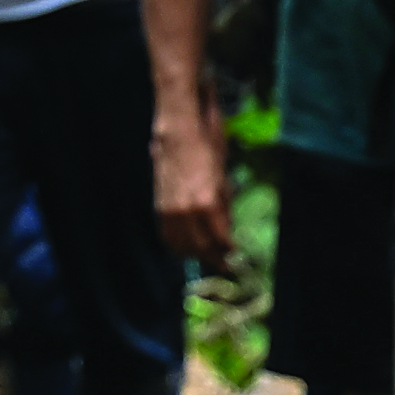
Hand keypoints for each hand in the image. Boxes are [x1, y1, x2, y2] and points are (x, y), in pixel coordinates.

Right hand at [150, 106, 234, 263]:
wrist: (179, 131)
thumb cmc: (208, 148)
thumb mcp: (224, 180)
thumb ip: (224, 209)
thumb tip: (225, 232)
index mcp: (207, 204)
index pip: (219, 241)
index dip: (227, 254)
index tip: (235, 260)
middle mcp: (186, 211)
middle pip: (200, 248)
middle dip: (213, 258)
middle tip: (224, 263)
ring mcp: (169, 210)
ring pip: (181, 245)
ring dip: (194, 253)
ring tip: (207, 254)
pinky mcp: (159, 205)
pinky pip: (167, 233)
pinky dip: (178, 243)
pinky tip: (188, 244)